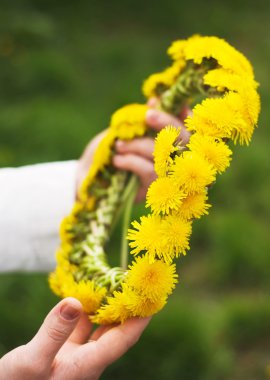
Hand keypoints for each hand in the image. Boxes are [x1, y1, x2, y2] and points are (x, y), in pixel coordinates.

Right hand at [0, 298, 149, 379]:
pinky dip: (83, 311)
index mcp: (86, 365)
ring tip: (114, 284)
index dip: (140, 319)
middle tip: (136, 285)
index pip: (123, 339)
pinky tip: (83, 297)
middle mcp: (86, 361)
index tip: (153, 298)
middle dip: (127, 309)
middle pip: (115, 332)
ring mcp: (74, 357)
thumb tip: (76, 301)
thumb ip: (54, 332)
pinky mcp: (62, 353)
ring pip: (97, 328)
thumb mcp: (32, 362)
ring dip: (106, 307)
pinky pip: (79, 328)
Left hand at [113, 99, 189, 200]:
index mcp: (169, 141)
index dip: (183, 113)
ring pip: (162, 154)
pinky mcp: (154, 190)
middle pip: (183, 139)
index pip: (186, 125)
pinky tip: (117, 160)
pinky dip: (131, 161)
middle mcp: (174, 158)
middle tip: (147, 115)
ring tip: (119, 145)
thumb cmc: (111, 148)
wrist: (91, 175)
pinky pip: (148, 170)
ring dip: (138, 145)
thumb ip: (142, 118)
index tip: (169, 102)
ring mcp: (166, 176)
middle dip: (166, 122)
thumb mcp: (125, 130)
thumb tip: (155, 100)